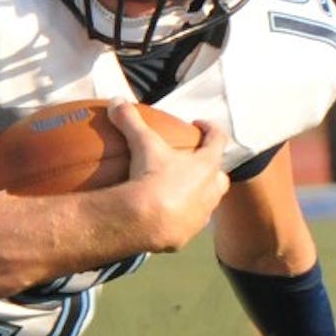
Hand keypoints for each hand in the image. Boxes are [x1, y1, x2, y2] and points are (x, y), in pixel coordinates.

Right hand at [108, 100, 228, 252]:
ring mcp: (201, 214)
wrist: (147, 221)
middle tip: (192, 164)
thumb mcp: (142, 145)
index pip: (218, 140)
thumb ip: (131, 122)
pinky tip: (166, 216)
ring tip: (178, 192)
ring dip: (198, 195)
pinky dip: (181, 218)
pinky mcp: (188, 234)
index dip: (211, 129)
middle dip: (210, 169)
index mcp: (206, 165)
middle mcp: (210, 190)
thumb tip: (116, 101)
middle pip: (220, 176)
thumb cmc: (152, 178)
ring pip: (208, 202)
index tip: (199, 124)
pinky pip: (189, 224)